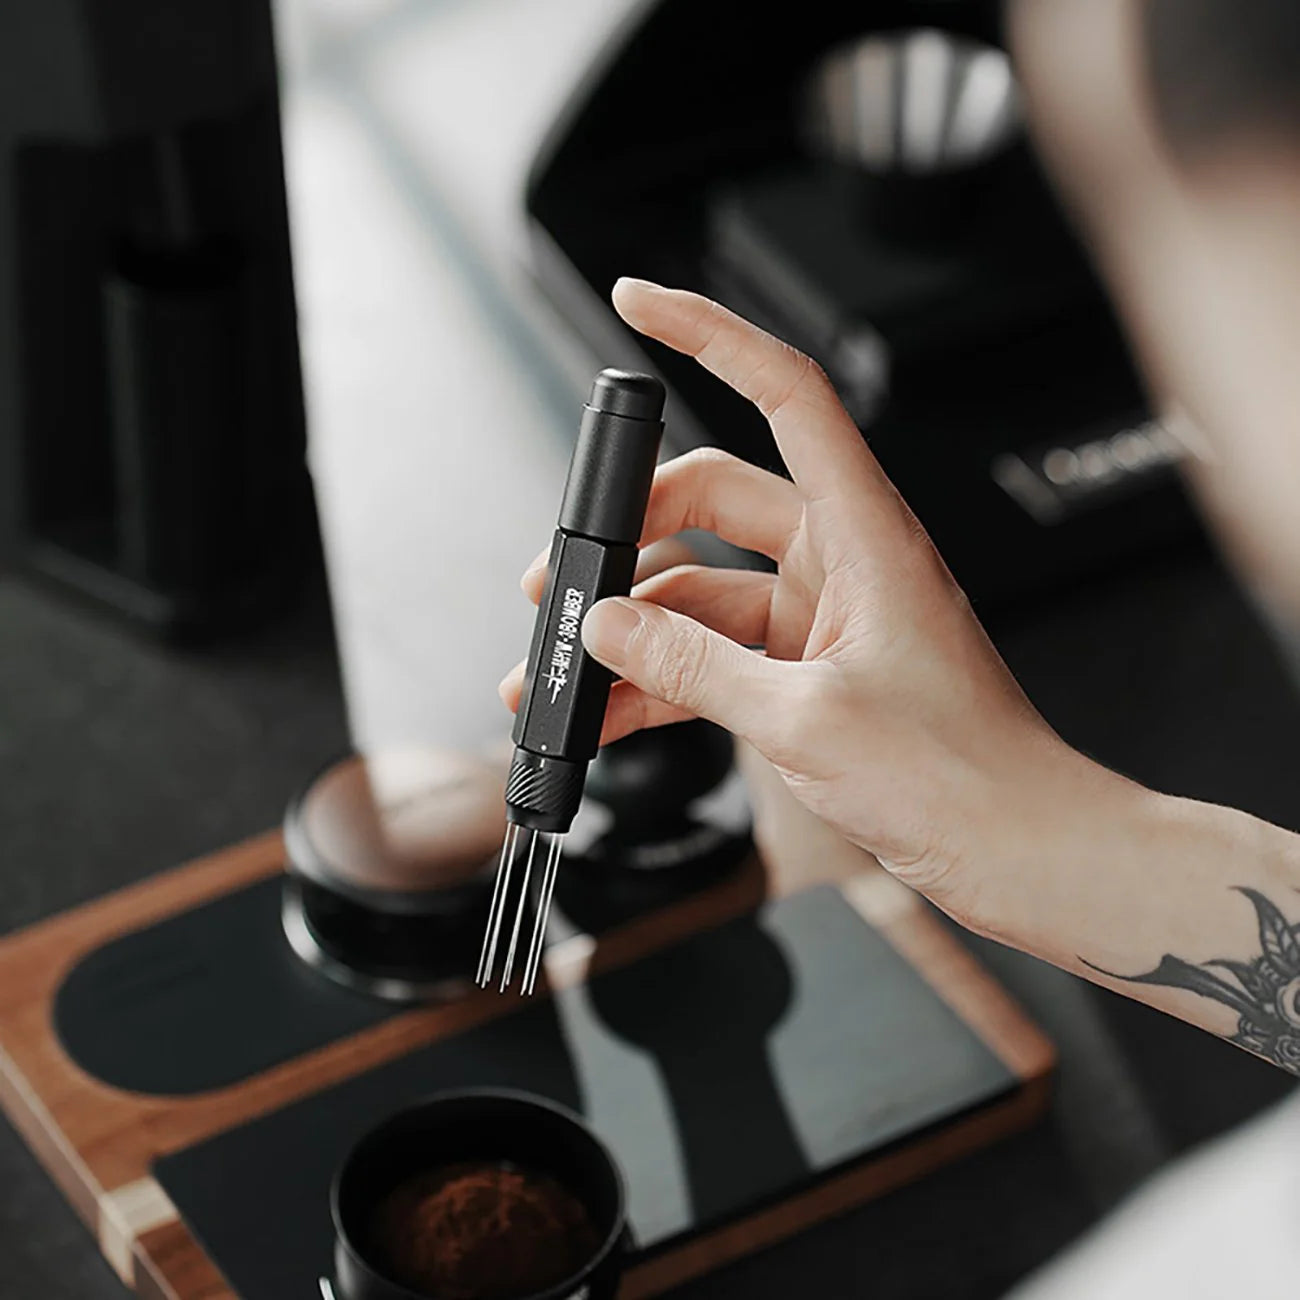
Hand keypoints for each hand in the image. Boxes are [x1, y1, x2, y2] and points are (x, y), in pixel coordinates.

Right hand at [501, 279, 1136, 926]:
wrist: (1012, 847)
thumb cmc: (960, 773)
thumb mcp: (805, 718)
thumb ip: (692, 666)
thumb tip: (608, 627)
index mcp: (863, 533)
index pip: (784, 392)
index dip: (710, 333)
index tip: (640, 303)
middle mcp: (839, 560)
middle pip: (711, 500)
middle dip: (628, 532)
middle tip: (563, 579)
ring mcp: (819, 617)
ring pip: (700, 589)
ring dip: (632, 627)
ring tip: (564, 671)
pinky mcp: (805, 671)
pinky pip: (713, 653)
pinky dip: (660, 677)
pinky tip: (611, 711)